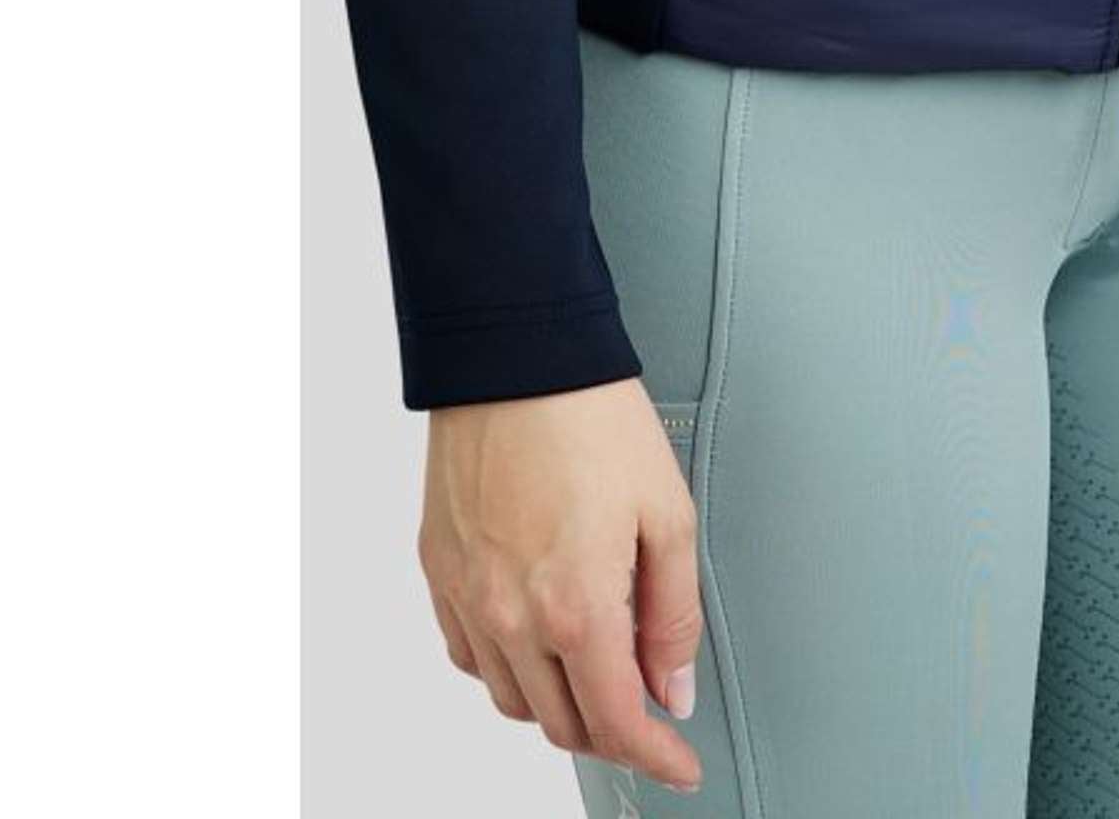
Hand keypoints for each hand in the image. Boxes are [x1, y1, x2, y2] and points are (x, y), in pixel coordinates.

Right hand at [420, 379, 703, 790]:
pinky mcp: (439, 572)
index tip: (678, 764)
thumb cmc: (592, 416)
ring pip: (513, 701)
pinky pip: (470, 656)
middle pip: (564, 723)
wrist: (515, 354)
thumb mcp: (667, 511)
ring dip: (559, 704)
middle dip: (613, 729)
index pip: (618, 722)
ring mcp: (468, 598)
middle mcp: (512, 616)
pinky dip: (507, 668)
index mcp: (576, 606)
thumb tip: (673, 685)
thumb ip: (674, 613)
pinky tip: (537, 637)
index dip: (655, 756)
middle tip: (648, 707)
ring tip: (596, 667)